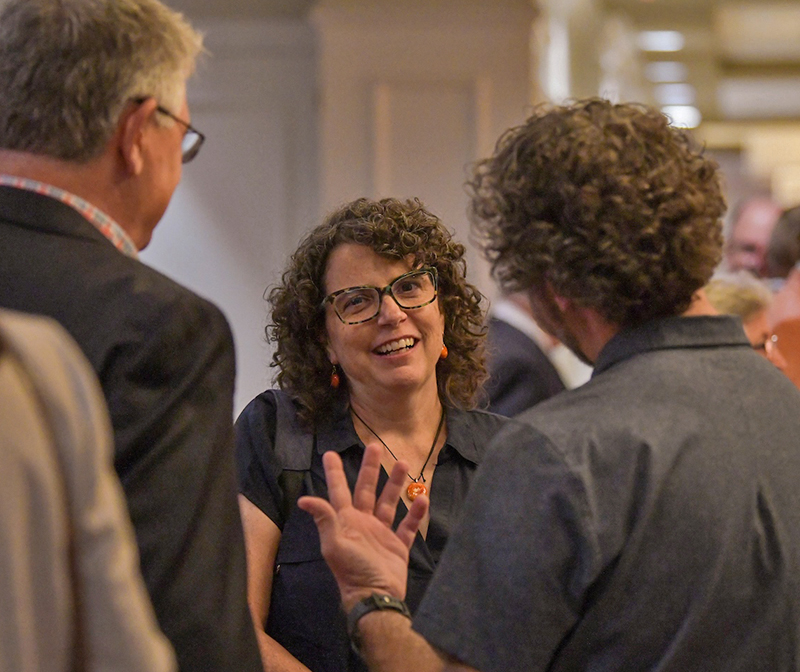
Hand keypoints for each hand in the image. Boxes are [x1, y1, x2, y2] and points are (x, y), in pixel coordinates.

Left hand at [298, 442, 428, 610]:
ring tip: (404, 463)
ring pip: (389, 502)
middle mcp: (363, 523)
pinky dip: (415, 513)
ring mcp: (381, 533)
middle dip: (370, 468)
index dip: (334, 473)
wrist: (377, 597)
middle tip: (375, 447)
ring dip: (395, 484)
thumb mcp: (335, 544)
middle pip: (366, 490)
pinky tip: (422, 498)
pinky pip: (408, 525)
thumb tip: (304, 499)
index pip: (338, 491)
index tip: (330, 453)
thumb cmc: (352, 570)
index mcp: (345, 521)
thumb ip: (325, 519)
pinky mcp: (398, 545)